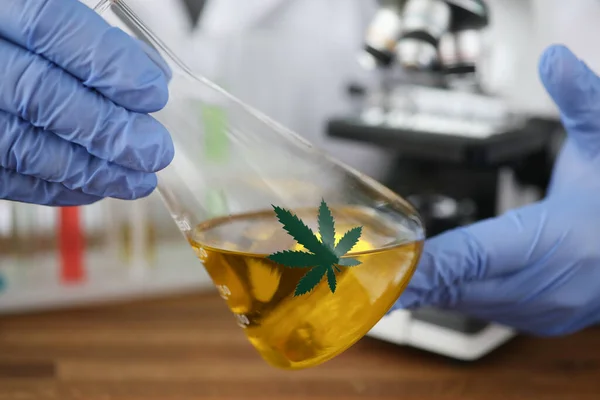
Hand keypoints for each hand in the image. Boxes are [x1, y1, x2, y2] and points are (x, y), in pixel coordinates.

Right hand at [0, 0, 173, 205]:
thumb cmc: (17, 32)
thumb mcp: (45, 11)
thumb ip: (92, 38)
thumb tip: (153, 74)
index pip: (52, 28)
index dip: (110, 65)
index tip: (154, 93)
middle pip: (41, 95)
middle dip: (111, 130)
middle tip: (156, 151)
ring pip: (23, 145)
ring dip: (92, 171)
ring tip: (138, 180)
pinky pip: (5, 176)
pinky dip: (55, 187)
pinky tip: (95, 187)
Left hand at [394, 44, 599, 336]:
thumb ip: (581, 102)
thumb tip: (555, 58)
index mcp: (555, 240)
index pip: (470, 253)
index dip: (419, 264)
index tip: (376, 270)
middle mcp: (544, 284)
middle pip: (454, 284)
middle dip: (401, 280)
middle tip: (348, 278)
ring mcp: (541, 309)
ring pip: (463, 300)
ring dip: (419, 290)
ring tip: (370, 281)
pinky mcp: (538, 318)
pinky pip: (478, 308)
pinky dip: (446, 295)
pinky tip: (418, 285)